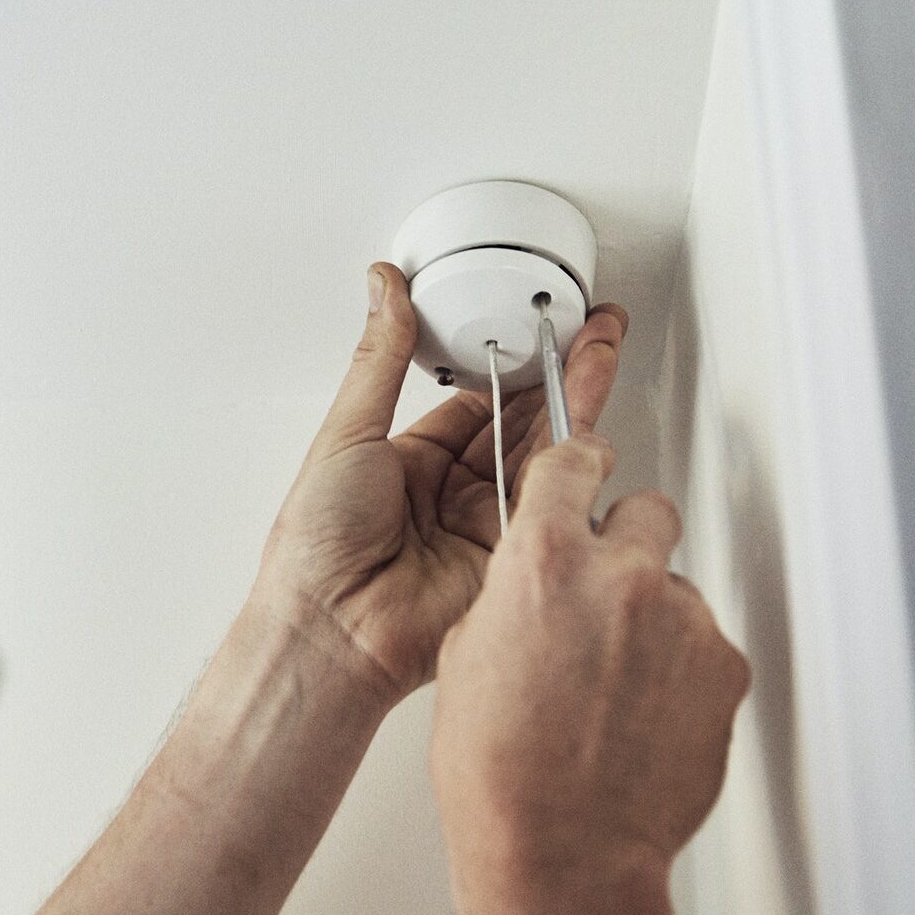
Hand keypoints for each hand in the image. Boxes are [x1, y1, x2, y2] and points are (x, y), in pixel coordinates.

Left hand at [250, 262, 629, 704]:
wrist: (331, 626)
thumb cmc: (316, 547)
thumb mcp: (347, 431)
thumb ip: (381, 358)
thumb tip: (383, 288)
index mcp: (409, 462)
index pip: (476, 400)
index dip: (510, 360)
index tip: (535, 322)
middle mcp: (451, 493)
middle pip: (520, 423)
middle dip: (558, 374)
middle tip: (590, 328)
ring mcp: (484, 527)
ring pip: (544, 455)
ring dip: (575, 405)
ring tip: (598, 353)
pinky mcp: (512, 559)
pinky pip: (551, 504)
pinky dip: (576, 465)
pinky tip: (592, 425)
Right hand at [429, 433, 748, 914]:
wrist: (561, 850)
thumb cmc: (500, 772)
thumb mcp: (466, 655)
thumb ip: (509, 595)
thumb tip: (532, 583)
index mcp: (541, 561)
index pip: (572, 463)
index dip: (576, 466)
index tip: (583, 466)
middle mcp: (619, 576)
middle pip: (646, 508)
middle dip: (627, 540)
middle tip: (604, 589)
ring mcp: (681, 621)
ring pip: (677, 585)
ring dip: (652, 615)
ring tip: (616, 680)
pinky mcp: (723, 669)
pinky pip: (704, 645)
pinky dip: (680, 670)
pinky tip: (640, 712)